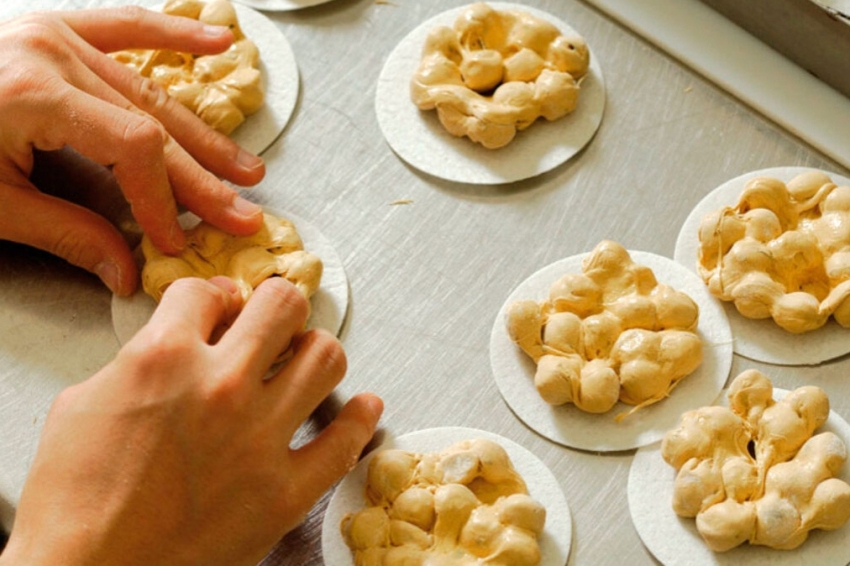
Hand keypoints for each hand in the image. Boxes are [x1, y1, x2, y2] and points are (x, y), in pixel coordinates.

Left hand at [0, 6, 267, 295]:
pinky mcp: (52, 28)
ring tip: (244, 166)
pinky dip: (173, 35)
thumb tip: (124, 272)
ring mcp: (54, 33)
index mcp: (32, 93)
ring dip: (201, 133)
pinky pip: (124, 27)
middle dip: (201, 176)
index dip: (162, 199)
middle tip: (241, 212)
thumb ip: (64, 232)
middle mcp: (52, 54)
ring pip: (149, 88)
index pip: (133, 148)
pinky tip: (217, 43)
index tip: (175, 241)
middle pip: (153, 121)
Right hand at [0, 277, 382, 564]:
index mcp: (164, 358)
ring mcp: (260, 438)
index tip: (217, 309)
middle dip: (274, 306)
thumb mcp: (83, 404)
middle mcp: (222, 387)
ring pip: (325, 357)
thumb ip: (139, 357)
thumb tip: (177, 335)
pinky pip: (344, 442)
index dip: (210, 297)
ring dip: (314, 353)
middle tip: (270, 324)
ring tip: (303, 363)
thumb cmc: (73, 501)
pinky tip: (363, 408)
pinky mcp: (285, 491)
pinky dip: (360, 419)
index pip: (206, 290)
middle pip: (282, 304)